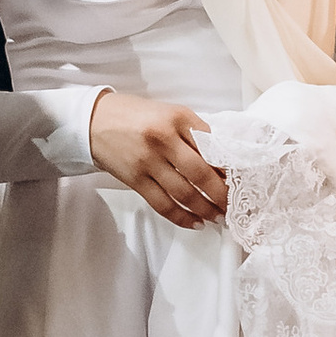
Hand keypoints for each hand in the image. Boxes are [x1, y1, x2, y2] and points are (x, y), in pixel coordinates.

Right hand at [90, 91, 227, 226]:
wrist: (94, 121)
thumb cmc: (136, 116)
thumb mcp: (169, 113)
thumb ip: (194, 133)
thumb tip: (222, 162)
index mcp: (178, 117)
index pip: (213, 146)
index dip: (229, 167)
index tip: (241, 180)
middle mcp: (164, 138)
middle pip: (202, 173)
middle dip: (222, 194)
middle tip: (233, 205)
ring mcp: (148, 161)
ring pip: (185, 193)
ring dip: (206, 209)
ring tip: (218, 217)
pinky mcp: (135, 179)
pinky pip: (163, 205)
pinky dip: (182, 217)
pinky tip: (195, 223)